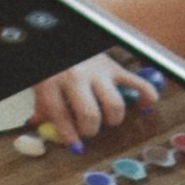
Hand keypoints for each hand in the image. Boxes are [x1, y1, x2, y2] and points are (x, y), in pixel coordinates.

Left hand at [33, 53, 163, 145]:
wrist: (64, 37)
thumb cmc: (54, 65)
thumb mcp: (41, 84)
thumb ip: (43, 107)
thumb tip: (39, 128)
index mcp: (53, 82)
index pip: (61, 116)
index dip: (70, 136)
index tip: (77, 147)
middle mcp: (76, 77)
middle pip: (90, 115)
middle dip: (91, 130)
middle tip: (89, 130)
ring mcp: (97, 71)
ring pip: (114, 105)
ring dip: (113, 118)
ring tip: (108, 119)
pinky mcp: (114, 67)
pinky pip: (136, 83)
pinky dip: (145, 95)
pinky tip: (145, 106)